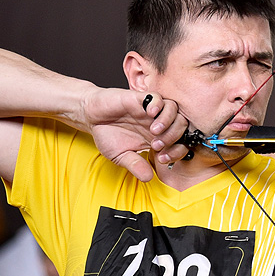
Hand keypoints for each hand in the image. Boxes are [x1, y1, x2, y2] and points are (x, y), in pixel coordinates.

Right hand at [77, 89, 191, 179]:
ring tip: (153, 130)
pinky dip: (158, 105)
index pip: (181, 143)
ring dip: (168, 121)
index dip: (177, 152)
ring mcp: (151, 110)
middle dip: (174, 137)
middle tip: (156, 145)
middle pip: (182, 125)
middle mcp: (159, 123)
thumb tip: (148, 178)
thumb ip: (135, 165)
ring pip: (174, 110)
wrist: (92, 117)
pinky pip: (159, 97)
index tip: (162, 158)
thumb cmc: (108, 135)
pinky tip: (149, 113)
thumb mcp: (121, 156)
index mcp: (158, 137)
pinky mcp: (142, 98)